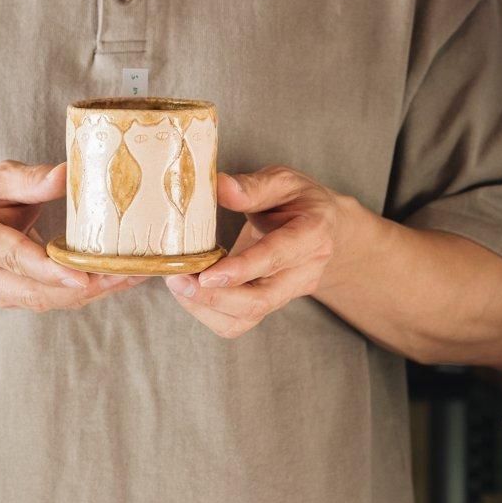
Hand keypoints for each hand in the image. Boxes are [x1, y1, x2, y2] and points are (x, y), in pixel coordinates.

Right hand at [0, 159, 142, 311]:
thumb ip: (31, 179)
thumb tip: (68, 174)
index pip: (10, 256)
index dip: (45, 269)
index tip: (79, 275)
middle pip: (33, 289)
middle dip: (81, 287)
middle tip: (123, 274)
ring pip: (45, 301)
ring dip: (89, 294)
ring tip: (129, 276)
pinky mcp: (14, 301)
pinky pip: (52, 302)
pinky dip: (86, 294)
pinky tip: (115, 281)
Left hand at [164, 165, 342, 338]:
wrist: (323, 228)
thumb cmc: (299, 200)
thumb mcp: (282, 181)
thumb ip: (252, 186)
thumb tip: (219, 186)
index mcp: (311, 236)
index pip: (275, 258)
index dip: (240, 270)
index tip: (205, 275)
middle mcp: (304, 272)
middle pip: (260, 300)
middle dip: (214, 296)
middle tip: (178, 280)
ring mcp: (289, 293)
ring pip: (247, 317)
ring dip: (206, 307)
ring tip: (178, 283)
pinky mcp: (271, 304)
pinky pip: (239, 322)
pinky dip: (210, 312)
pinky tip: (191, 291)